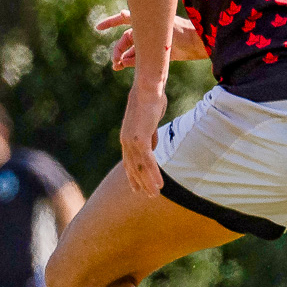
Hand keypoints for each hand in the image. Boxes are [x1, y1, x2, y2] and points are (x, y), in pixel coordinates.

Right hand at [94, 10, 206, 70]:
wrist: (196, 45)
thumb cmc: (181, 31)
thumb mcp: (160, 25)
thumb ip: (143, 21)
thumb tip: (122, 13)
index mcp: (146, 21)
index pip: (123, 19)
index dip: (110, 22)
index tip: (97, 28)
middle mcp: (147, 31)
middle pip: (125, 41)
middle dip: (118, 50)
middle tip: (115, 62)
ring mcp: (151, 44)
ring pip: (131, 51)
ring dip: (123, 58)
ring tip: (117, 67)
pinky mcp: (157, 55)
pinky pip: (140, 59)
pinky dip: (132, 63)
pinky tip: (125, 67)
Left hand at [120, 82, 168, 196]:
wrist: (147, 89)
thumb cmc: (151, 100)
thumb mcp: (150, 121)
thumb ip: (150, 135)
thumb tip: (153, 148)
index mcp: (127, 137)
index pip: (129, 161)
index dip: (133, 175)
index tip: (137, 187)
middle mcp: (126, 142)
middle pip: (132, 168)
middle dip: (140, 183)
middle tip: (147, 196)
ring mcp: (131, 141)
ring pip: (140, 168)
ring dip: (147, 183)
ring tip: (154, 195)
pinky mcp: (140, 140)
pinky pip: (148, 162)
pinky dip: (153, 174)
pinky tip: (160, 184)